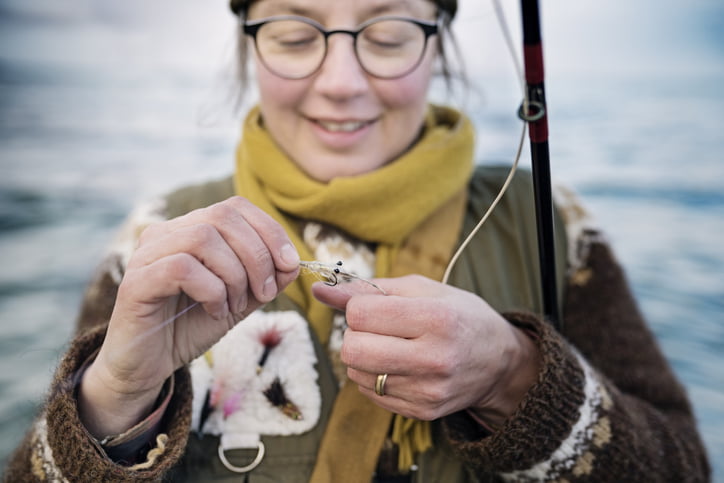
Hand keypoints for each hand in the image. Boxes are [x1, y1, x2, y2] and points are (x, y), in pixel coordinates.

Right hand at [79, 197, 299, 436]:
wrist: (148, 366)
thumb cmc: (190, 327)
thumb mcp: (240, 300)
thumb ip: (265, 280)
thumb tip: (294, 262)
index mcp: (190, 230)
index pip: (234, 207)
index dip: (269, 230)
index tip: (290, 264)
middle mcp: (166, 234)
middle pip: (222, 217)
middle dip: (257, 255)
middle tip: (265, 293)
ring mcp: (147, 255)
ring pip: (203, 239)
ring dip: (234, 275)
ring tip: (234, 306)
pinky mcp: (136, 282)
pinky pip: (181, 268)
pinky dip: (211, 290)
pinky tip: (214, 311)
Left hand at [312, 275, 540, 426]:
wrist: (499, 363)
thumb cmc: (460, 316)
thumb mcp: (423, 290)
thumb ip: (369, 288)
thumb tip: (319, 290)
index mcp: (436, 319)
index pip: (360, 314)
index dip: (359, 307)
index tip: (376, 307)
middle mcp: (433, 359)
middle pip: (352, 350)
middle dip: (355, 334)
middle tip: (376, 328)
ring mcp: (427, 391)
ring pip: (356, 373)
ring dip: (363, 356)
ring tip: (390, 346)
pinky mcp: (421, 412)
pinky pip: (369, 393)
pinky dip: (374, 376)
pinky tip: (398, 366)